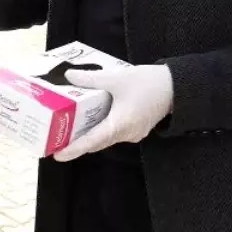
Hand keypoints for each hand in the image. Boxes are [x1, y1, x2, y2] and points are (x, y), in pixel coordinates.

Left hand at [53, 65, 173, 161]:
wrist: (176, 87)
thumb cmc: (148, 83)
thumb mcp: (116, 78)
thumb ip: (91, 78)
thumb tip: (69, 76)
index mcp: (120, 125)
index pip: (92, 141)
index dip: (74, 149)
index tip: (58, 155)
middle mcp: (126, 134)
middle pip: (96, 142)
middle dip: (76, 142)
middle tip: (55, 140)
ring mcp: (132, 133)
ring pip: (105, 137)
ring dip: (88, 135)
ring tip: (66, 130)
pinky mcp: (136, 128)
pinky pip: (113, 132)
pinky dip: (99, 128)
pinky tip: (88, 119)